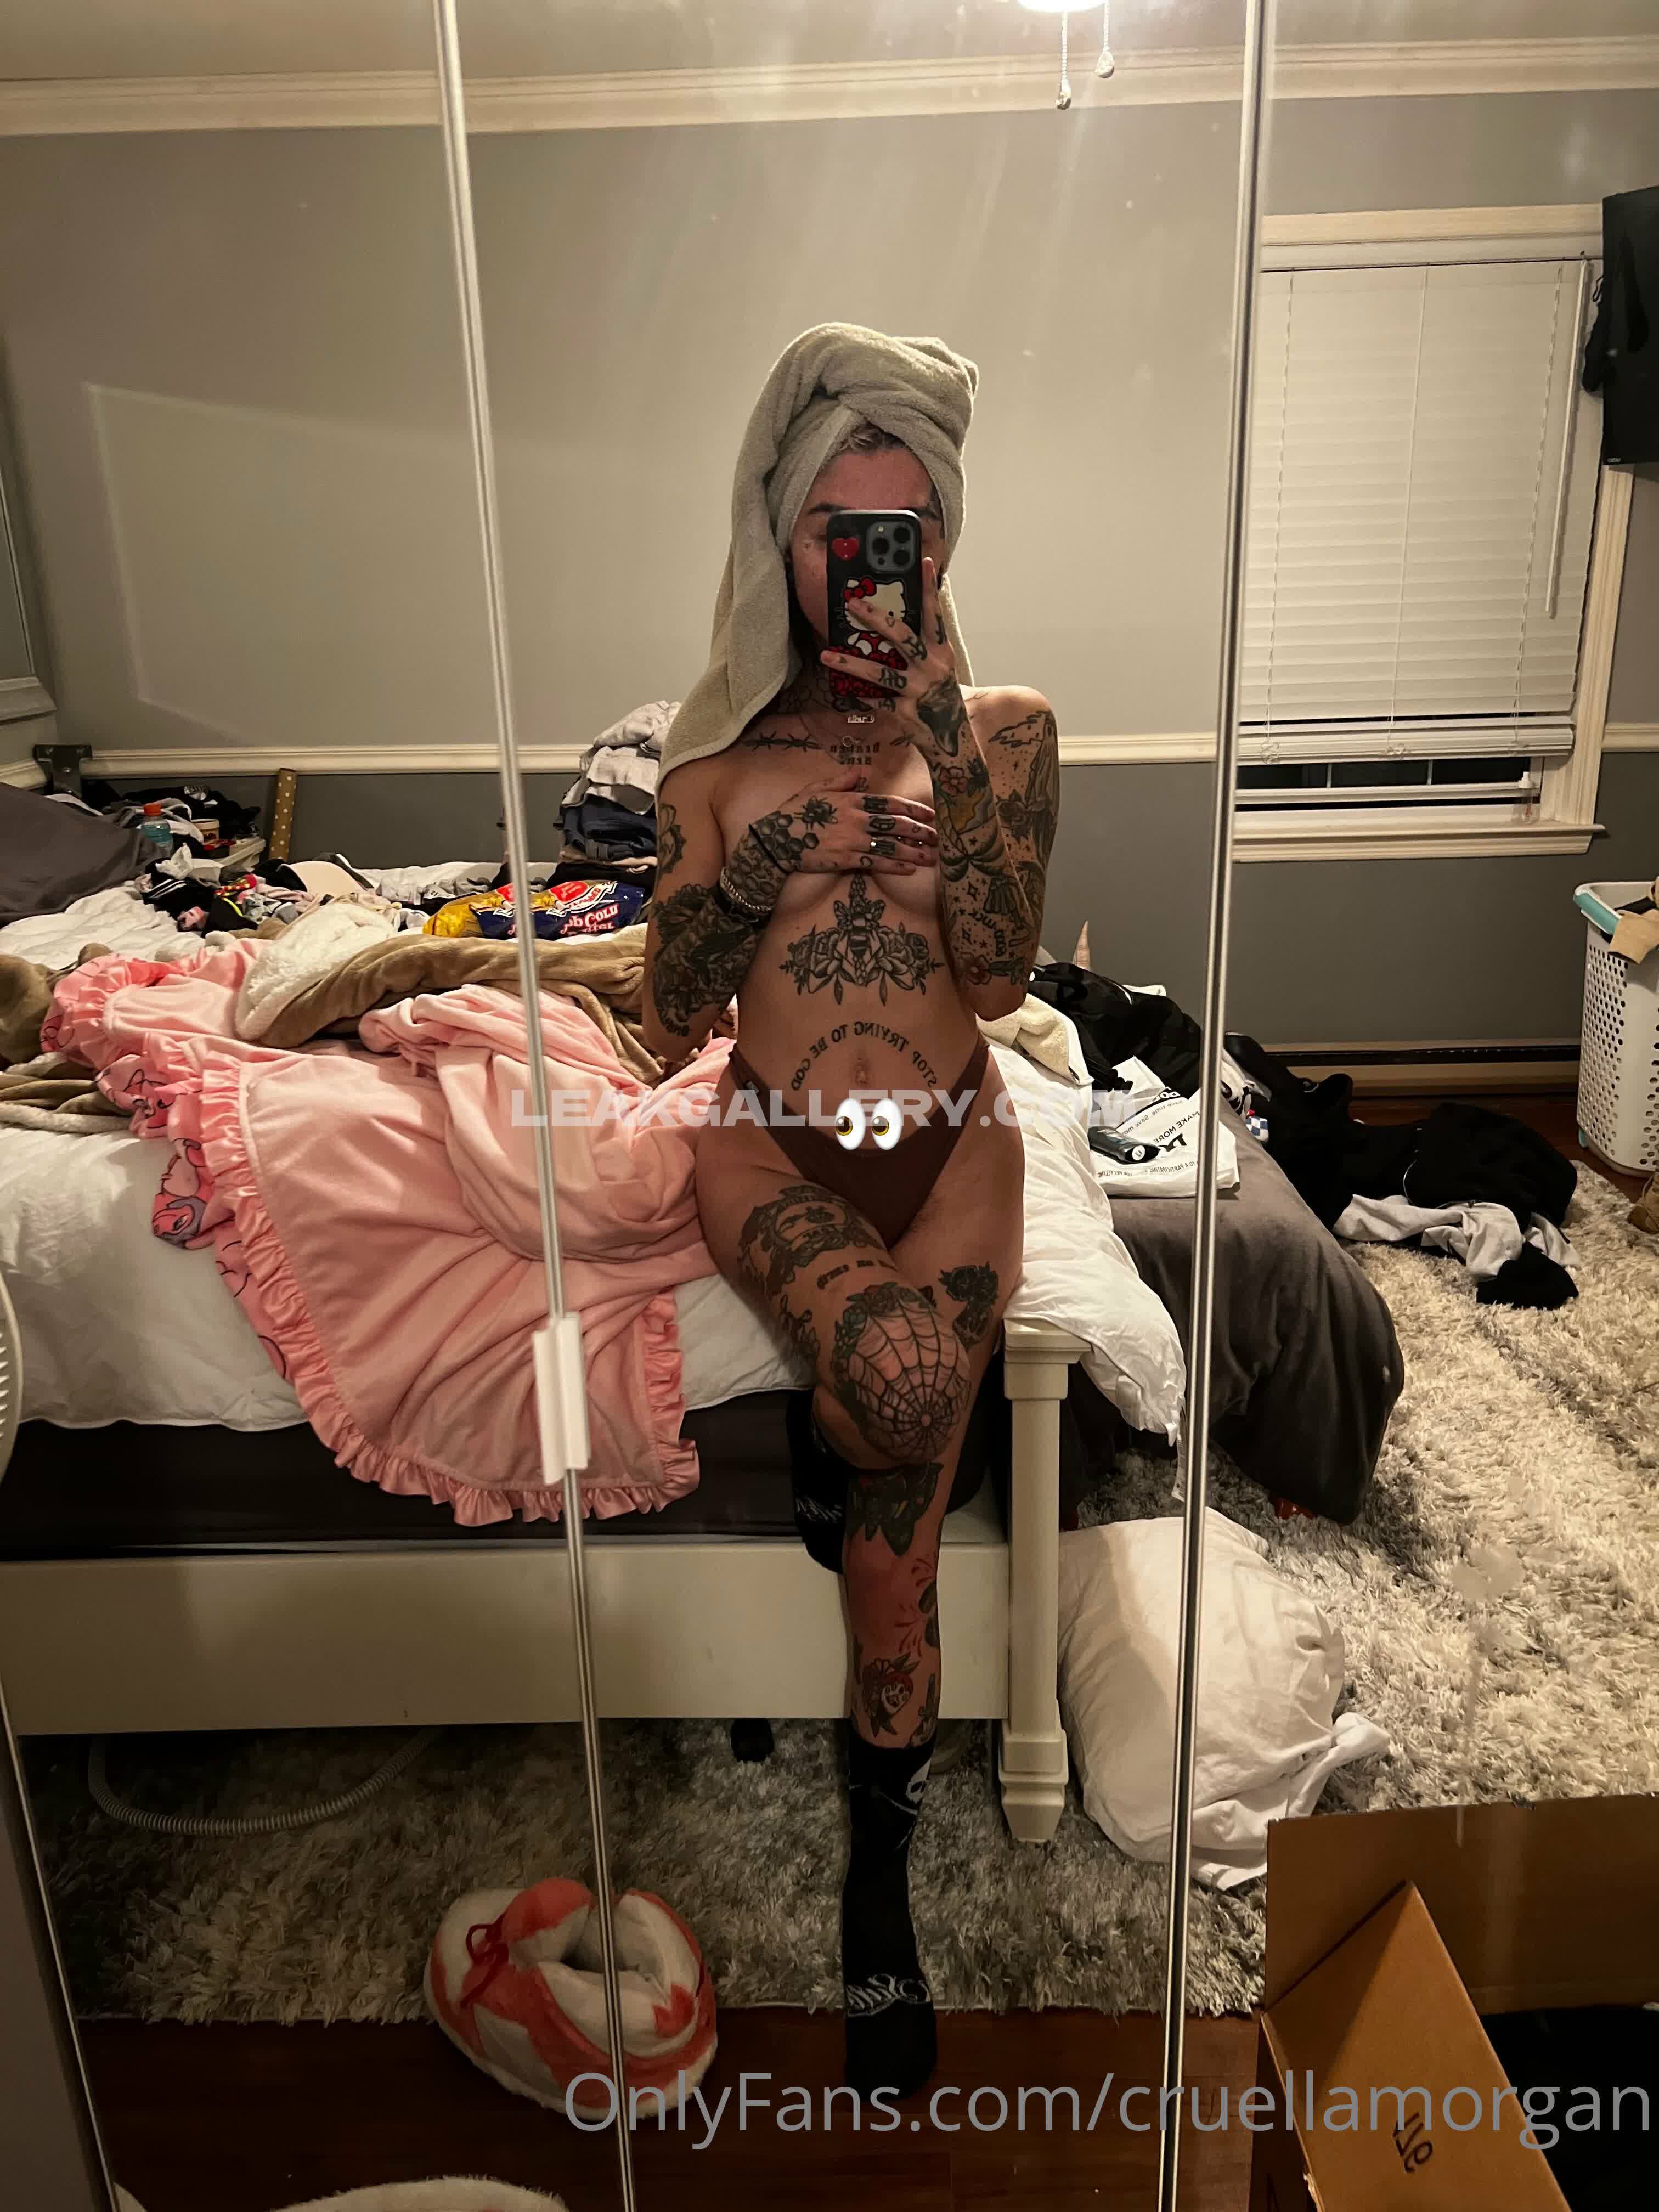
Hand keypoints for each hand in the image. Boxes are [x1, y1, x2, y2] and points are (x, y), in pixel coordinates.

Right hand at [738, 768, 937, 890]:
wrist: (775, 839)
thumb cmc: (794, 813)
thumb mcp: (815, 789)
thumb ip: (840, 781)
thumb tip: (860, 772)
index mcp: (852, 800)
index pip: (890, 803)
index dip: (913, 809)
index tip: (930, 815)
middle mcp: (857, 819)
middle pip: (896, 825)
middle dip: (921, 832)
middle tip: (939, 838)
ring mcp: (853, 840)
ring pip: (891, 846)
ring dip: (914, 852)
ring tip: (932, 857)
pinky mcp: (846, 860)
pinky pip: (876, 863)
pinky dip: (894, 866)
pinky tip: (909, 869)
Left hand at [819, 557, 970, 778]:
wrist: (954, 741)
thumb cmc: (941, 698)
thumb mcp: (939, 668)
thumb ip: (922, 647)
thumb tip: (893, 623)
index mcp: (941, 652)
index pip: (934, 615)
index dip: (930, 588)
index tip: (924, 562)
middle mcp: (931, 668)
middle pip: (901, 636)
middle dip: (875, 617)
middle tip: (852, 603)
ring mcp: (917, 691)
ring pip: (879, 672)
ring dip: (850, 663)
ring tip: (825, 655)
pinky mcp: (903, 713)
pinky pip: (875, 700)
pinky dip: (860, 695)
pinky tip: (844, 688)